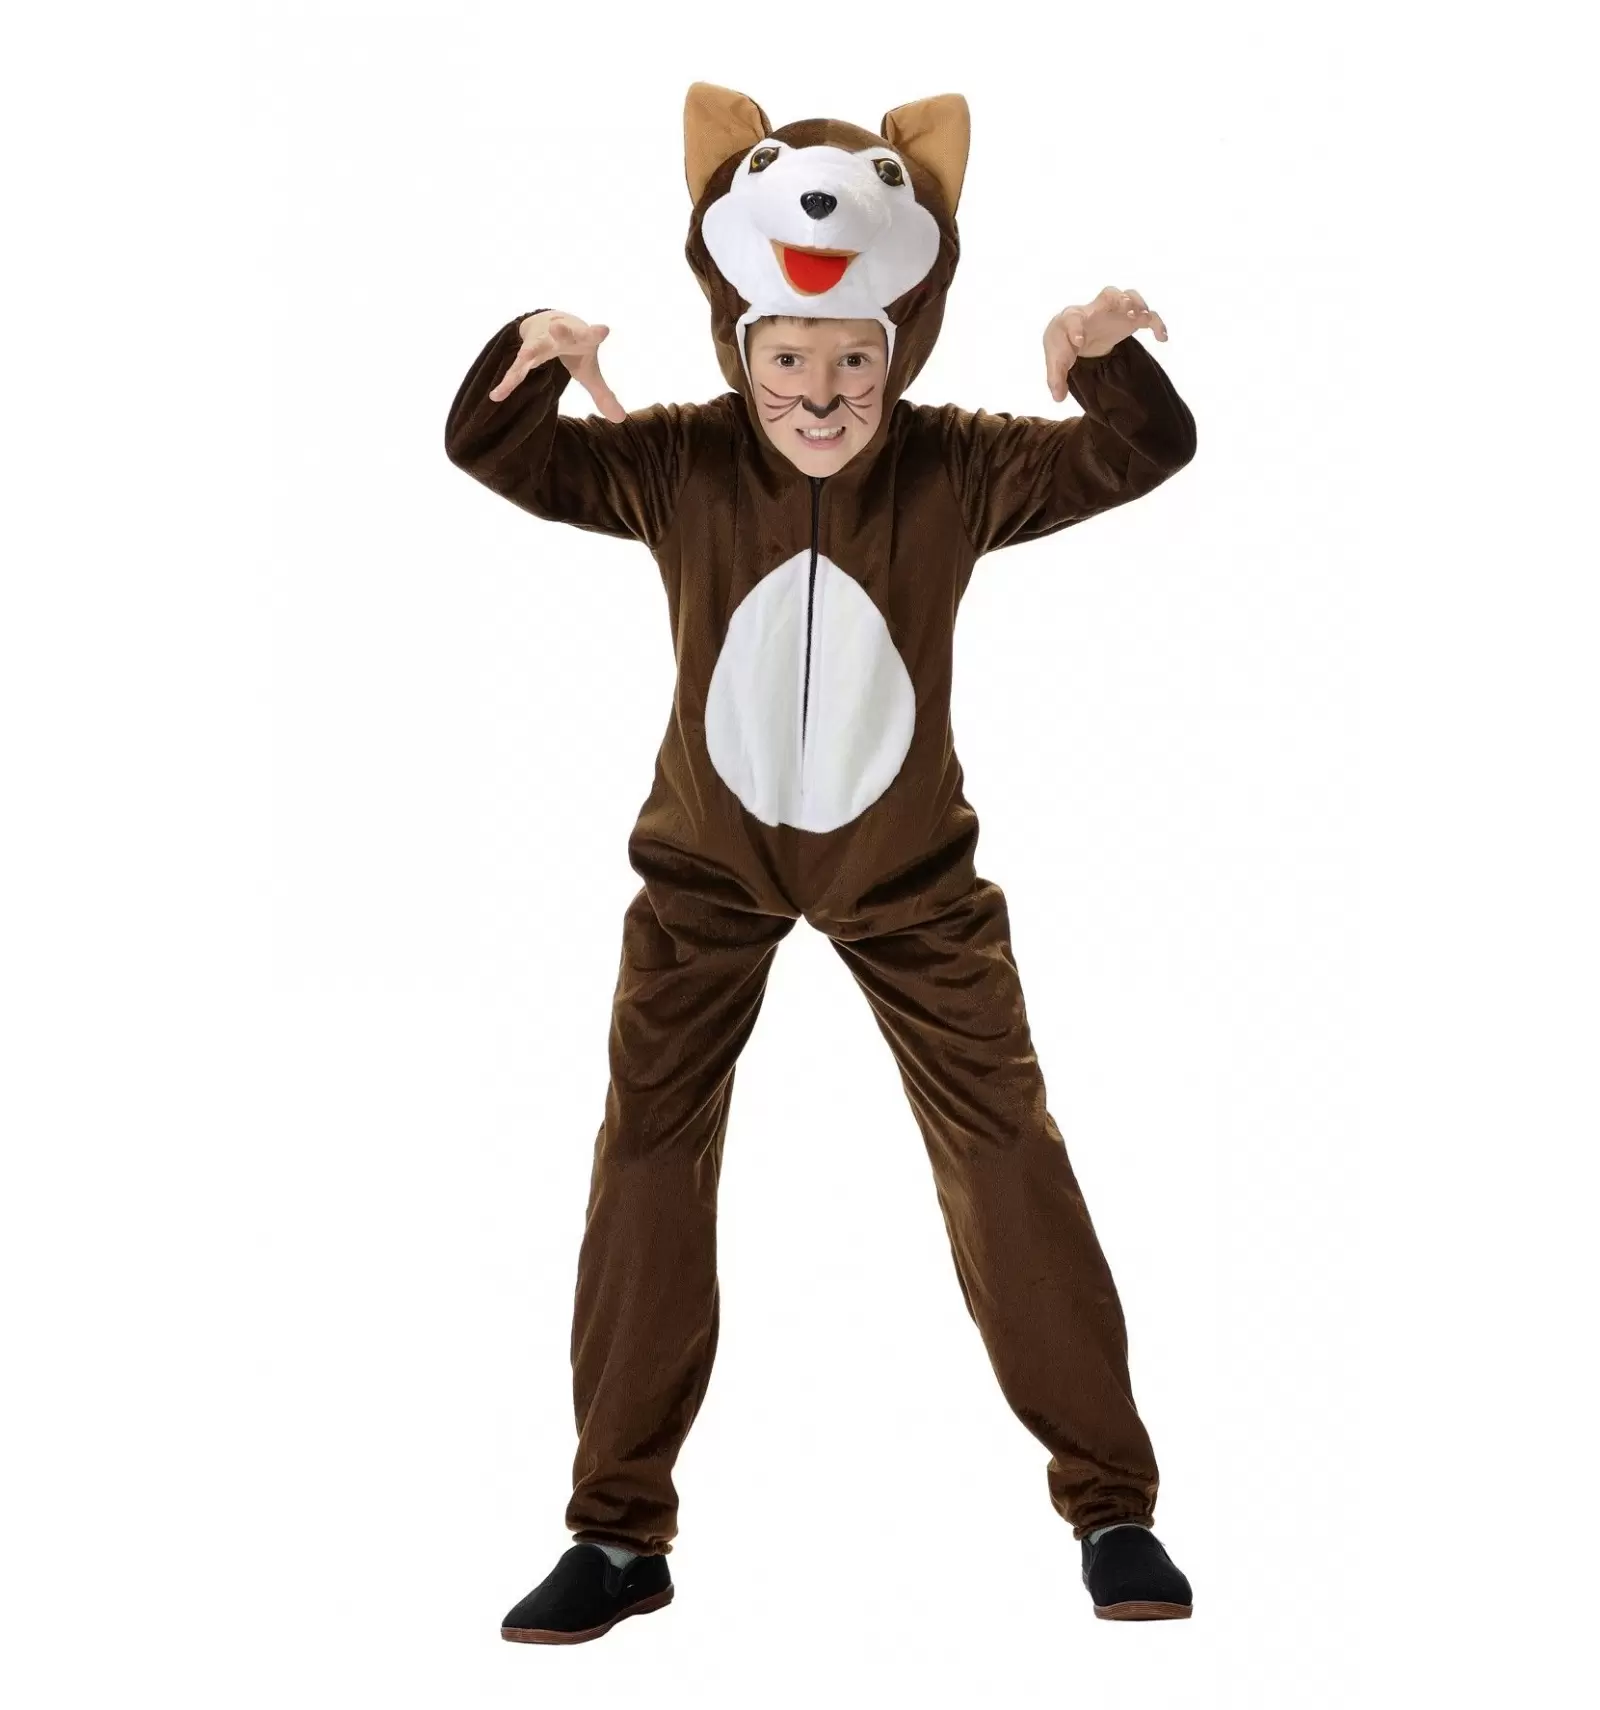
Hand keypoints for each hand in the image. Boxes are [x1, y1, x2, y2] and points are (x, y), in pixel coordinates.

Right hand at [489, 310, 625, 420]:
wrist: (546, 321)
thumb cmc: (572, 348)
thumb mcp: (588, 370)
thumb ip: (603, 393)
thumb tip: (620, 420)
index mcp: (580, 337)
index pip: (590, 334)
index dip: (596, 332)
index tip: (605, 329)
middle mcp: (559, 335)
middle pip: (559, 333)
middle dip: (559, 330)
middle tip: (557, 325)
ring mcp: (540, 342)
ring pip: (533, 349)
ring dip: (528, 354)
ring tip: (521, 361)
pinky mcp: (525, 353)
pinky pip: (516, 370)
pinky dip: (508, 382)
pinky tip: (496, 396)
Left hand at [1044, 287, 1167, 401]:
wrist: (1074, 337)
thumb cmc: (1063, 346)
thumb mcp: (1056, 363)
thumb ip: (1056, 379)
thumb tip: (1058, 397)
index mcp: (1071, 320)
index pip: (1071, 319)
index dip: (1074, 330)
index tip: (1079, 343)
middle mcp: (1094, 311)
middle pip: (1106, 296)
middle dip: (1115, 301)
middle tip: (1125, 310)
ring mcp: (1112, 313)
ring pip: (1127, 297)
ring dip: (1136, 304)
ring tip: (1142, 316)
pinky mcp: (1128, 320)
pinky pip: (1146, 316)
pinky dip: (1156, 323)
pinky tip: (1162, 338)